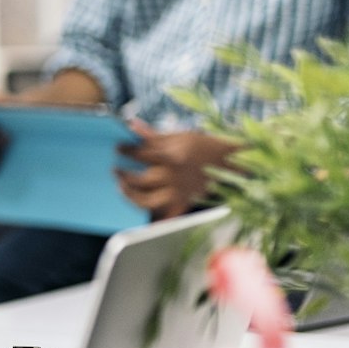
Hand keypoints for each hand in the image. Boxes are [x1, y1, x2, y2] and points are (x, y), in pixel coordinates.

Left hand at [116, 124, 239, 217]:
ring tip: (122, 187)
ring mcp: (178, 192)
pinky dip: (156, 222)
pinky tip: (144, 221)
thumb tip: (130, 125)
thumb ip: (153, 134)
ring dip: (129, 195)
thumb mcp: (180, 135)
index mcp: (171, 156)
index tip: (117, 149)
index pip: (138, 154)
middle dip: (122, 175)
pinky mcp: (184, 203)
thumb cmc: (204, 146)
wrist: (233, 162)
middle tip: (116, 170)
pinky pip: (167, 217)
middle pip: (138, 179)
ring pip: (145, 201)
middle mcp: (172, 176)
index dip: (124, 151)